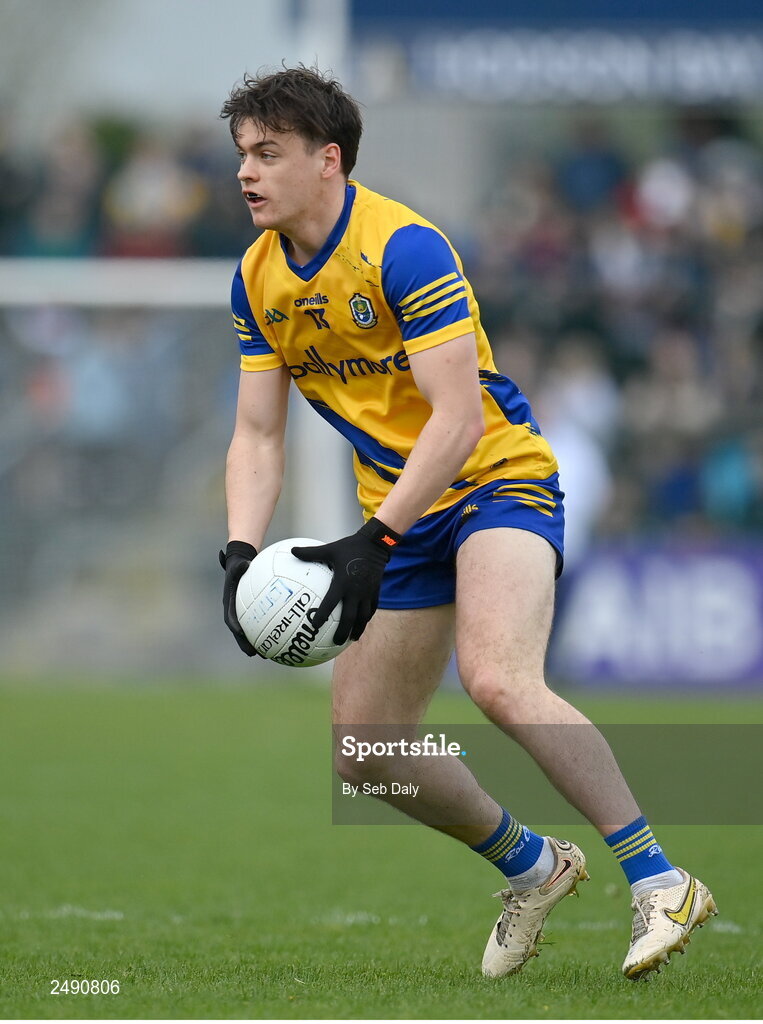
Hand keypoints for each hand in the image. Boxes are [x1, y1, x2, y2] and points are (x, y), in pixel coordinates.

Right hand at [219, 540, 258, 655]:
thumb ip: (241, 566)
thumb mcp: (238, 564)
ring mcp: (242, 614)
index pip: (230, 618)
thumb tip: (246, 563)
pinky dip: (267, 634)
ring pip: (249, 633)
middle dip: (244, 644)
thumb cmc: (239, 565)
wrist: (239, 565)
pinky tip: (279, 641)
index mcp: (229, 602)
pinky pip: (259, 625)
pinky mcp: (251, 614)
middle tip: (253, 654)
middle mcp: (234, 611)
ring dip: (256, 644)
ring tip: (267, 656)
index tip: (239, 633)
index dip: (234, 626)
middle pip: (239, 632)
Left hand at [292, 518, 400, 644]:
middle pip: (350, 617)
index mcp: (342, 582)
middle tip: (336, 643)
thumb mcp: (329, 548)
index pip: (330, 603)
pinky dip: (367, 618)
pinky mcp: (376, 591)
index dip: (322, 615)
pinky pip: (372, 608)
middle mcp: (356, 591)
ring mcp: (368, 592)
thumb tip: (291, 551)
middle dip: (343, 631)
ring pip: (363, 617)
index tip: (314, 626)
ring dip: (358, 629)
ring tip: (352, 639)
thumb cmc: (350, 546)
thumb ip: (310, 553)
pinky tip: (362, 623)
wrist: (376, 544)